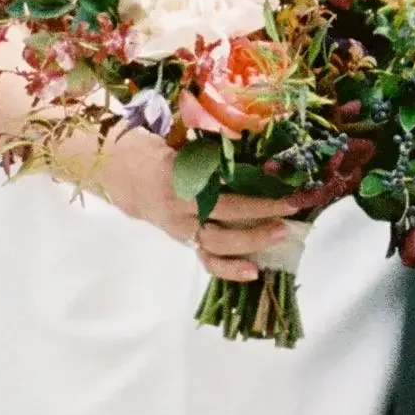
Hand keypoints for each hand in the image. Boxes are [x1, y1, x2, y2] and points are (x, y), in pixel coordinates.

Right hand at [97, 130, 311, 280]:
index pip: (221, 187)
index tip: (282, 186)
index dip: (253, 192)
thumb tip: (255, 151)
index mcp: (178, 178)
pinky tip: (253, 271)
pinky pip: (207, 260)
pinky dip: (230, 268)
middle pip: (224, 216)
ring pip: (217, 244)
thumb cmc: (157, 152)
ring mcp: (181, 228)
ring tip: (280, 235)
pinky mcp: (185, 241)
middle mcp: (180, 208)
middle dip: (260, 213)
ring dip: (252, 241)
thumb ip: (212, 150)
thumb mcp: (180, 143)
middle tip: (291, 208)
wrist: (123, 175)